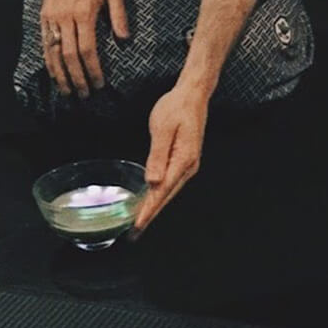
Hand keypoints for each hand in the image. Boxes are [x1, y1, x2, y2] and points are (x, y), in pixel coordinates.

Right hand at [40, 0, 129, 97]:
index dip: (92, 69)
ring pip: (53, 53)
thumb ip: (119, 14)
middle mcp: (65, 17)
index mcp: (83, 12)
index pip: (87, 49)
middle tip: (84, 95)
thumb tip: (124, 39)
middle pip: (69, 56)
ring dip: (60, 75)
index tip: (99, 83)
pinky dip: (49, 62)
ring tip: (68, 92)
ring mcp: (52, 18)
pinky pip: (44, 44)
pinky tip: (55, 74)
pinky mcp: (44, 17)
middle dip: (77, 78)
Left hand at [131, 85, 209, 237]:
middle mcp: (189, 166)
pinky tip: (151, 198)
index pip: (163, 191)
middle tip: (134, 233)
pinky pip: (172, 182)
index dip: (149, 210)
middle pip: (168, 196)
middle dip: (151, 214)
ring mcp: (189, 164)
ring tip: (140, 221)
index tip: (137, 225)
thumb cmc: (176, 107)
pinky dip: (160, 194)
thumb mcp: (162, 128)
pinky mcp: (186, 160)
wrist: (192, 95)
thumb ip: (157, 155)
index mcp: (183, 159)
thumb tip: (153, 182)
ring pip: (170, 191)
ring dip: (156, 205)